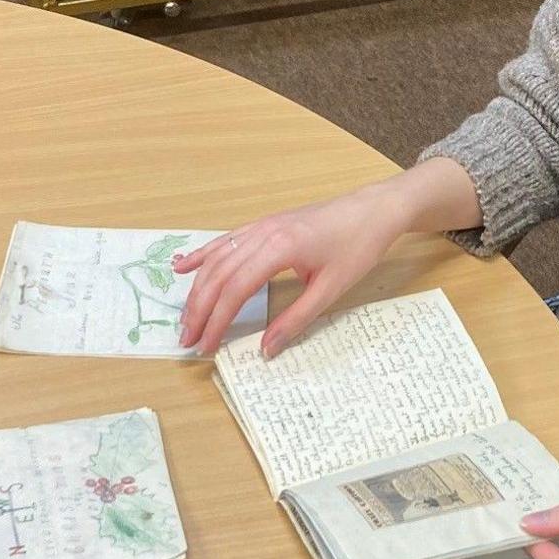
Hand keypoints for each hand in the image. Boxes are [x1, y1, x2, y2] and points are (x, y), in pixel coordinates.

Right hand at [173, 188, 403, 356]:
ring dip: (198, 288)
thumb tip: (266, 349)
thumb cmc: (358, 247)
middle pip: (219, 275)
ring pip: (218, 259)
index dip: (217, 320)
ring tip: (186, 317)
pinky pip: (226, 241)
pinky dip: (203, 255)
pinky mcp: (266, 224)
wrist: (374, 209)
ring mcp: (262, 226)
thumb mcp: (330, 289)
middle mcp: (263, 233)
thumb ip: (296, 320)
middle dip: (199, 309)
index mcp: (279, 249)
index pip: (235, 290)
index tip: (206, 345)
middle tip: (187, 339)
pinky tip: (183, 267)